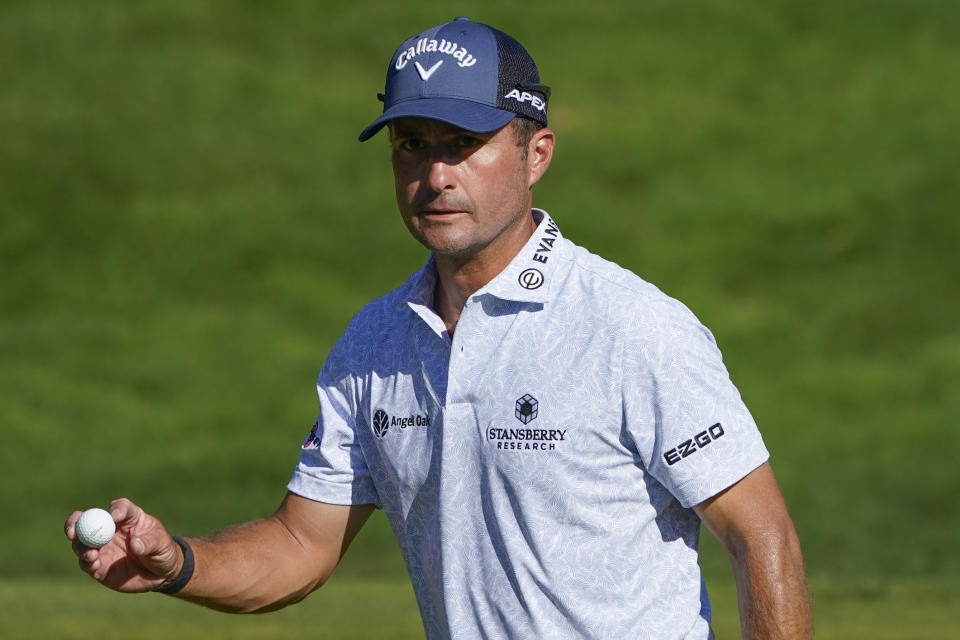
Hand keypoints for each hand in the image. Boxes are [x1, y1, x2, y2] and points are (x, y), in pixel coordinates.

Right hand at [65, 498, 183, 592]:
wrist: (161, 574)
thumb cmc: (164, 551)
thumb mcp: (162, 544)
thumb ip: (149, 542)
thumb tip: (134, 544)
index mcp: (129, 518)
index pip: (120, 507)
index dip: (115, 509)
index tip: (114, 517)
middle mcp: (111, 530)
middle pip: (87, 520)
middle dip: (76, 522)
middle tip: (73, 531)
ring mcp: (102, 548)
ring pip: (82, 543)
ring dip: (81, 546)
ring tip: (91, 554)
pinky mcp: (99, 566)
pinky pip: (86, 563)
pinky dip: (87, 563)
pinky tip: (94, 564)